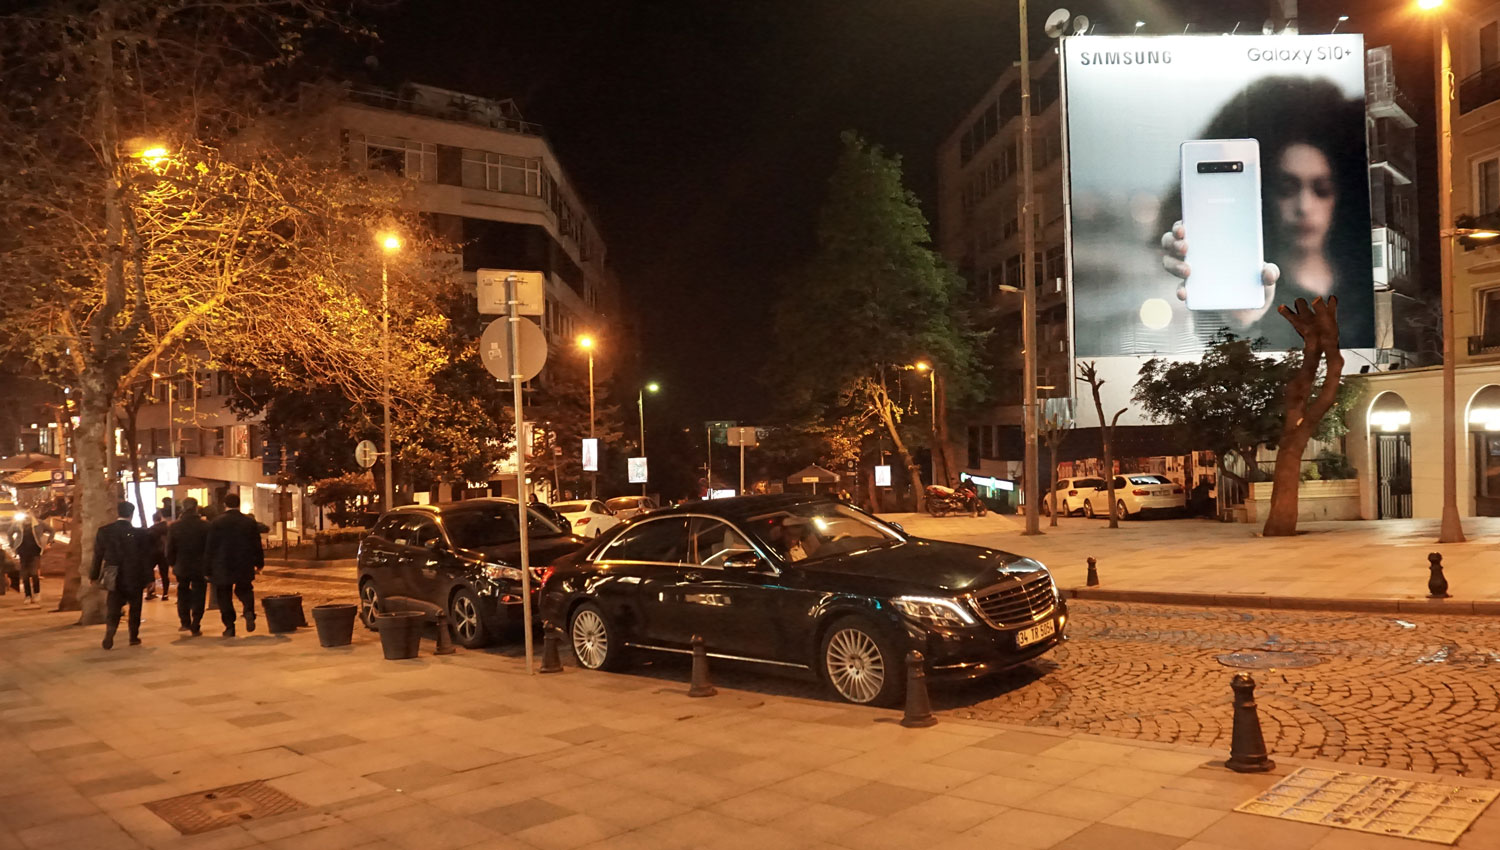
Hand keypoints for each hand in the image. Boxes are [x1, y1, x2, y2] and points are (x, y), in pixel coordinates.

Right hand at [1160, 221, 1279, 321]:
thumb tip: (1267, 272)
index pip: (1189, 226)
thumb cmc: (1254, 283)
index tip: (1183, 227)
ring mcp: (1190, 272)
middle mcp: (1195, 253)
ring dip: (1174, 264)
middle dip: (1173, 241)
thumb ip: (1270, 272)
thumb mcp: (1266, 275)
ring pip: (1169, 262)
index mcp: (1210, 240)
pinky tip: (1184, 293)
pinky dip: (1180, 290)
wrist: (1248, 310)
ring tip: (1187, 270)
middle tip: (1185, 246)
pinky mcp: (1191, 292)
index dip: (1181, 225)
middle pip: (1171, 241)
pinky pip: (1180, 289)